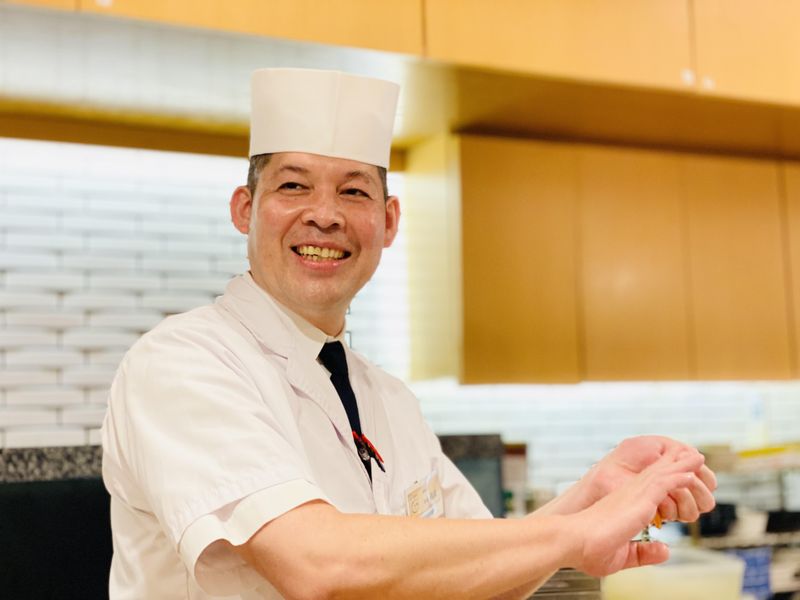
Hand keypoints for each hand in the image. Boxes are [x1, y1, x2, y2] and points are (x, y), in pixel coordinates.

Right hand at [567, 446, 704, 576]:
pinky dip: (679, 477)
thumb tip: (665, 550)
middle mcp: (629, 497)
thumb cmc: (589, 550)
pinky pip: (664, 484)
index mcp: (624, 507)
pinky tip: (692, 473)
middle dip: (674, 465)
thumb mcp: (623, 555)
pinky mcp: (639, 500)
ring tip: (698, 457)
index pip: (648, 490)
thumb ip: (644, 552)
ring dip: (682, 466)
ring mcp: (634, 496)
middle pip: (657, 476)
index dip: (663, 481)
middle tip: (690, 455)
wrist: (572, 541)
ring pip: (663, 475)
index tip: (675, 476)